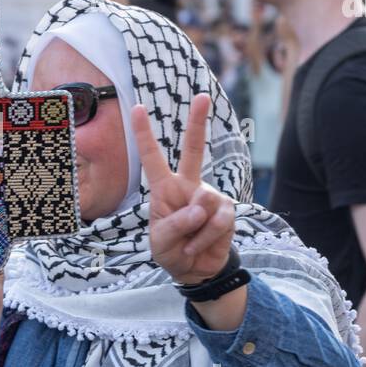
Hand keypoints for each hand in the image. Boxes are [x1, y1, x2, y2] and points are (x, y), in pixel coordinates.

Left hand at [131, 95, 234, 284]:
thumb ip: (175, 224)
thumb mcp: (161, 242)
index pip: (152, 157)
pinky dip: (205, 239)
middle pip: (194, 150)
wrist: (196, 270)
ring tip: (189, 242)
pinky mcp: (227, 211)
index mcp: (164, 188)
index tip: (138, 108)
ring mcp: (209, 196)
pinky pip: (217, 222)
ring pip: (204, 203)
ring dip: (194, 230)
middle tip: (203, 96)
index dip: (144, 134)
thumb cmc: (172, 250)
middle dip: (198, 122)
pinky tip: (199, 246)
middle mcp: (188, 186)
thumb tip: (200, 209)